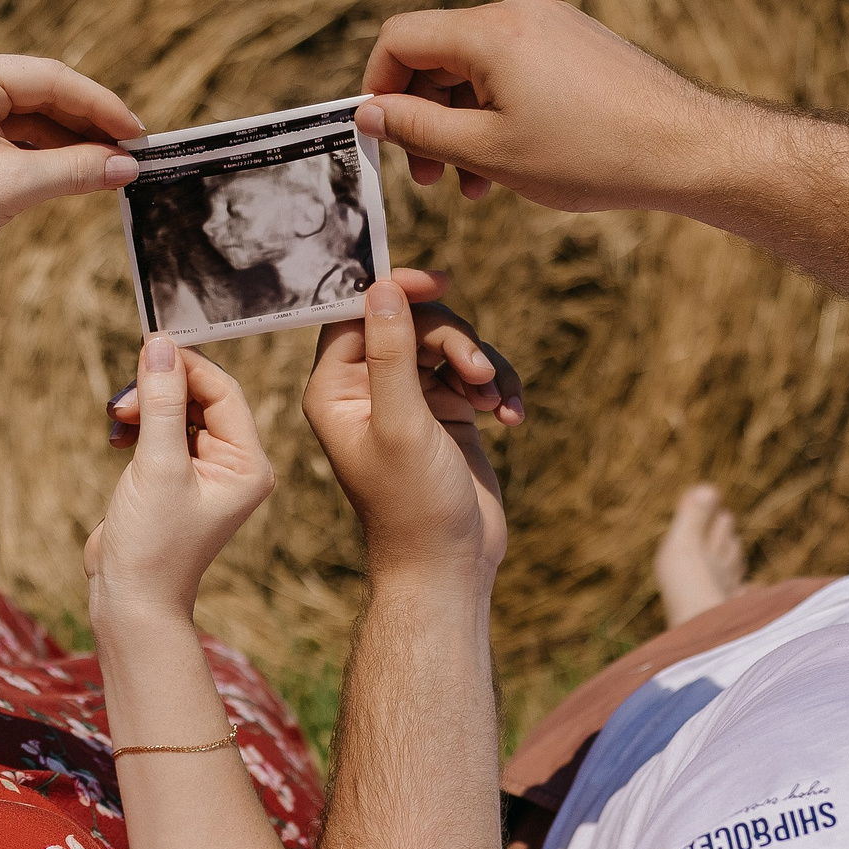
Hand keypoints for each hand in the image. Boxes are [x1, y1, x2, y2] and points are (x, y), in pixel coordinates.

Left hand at [0, 49, 140, 277]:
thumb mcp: (15, 187)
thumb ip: (77, 171)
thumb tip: (129, 167)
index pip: (52, 80)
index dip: (102, 107)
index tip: (139, 134)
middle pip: (43, 93)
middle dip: (89, 125)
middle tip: (133, 153)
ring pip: (30, 115)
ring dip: (69, 141)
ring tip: (111, 167)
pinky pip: (11, 132)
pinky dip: (43, 152)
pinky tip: (75, 170)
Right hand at [86, 338, 274, 620]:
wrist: (131, 599)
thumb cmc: (152, 543)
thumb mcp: (157, 465)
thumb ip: (161, 402)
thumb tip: (159, 345)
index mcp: (248, 464)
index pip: (224, 392)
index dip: (185, 366)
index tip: (145, 350)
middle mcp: (235, 465)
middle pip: (201, 397)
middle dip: (159, 390)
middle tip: (121, 400)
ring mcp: (206, 472)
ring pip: (179, 411)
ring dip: (145, 407)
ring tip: (116, 421)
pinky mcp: (177, 478)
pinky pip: (164, 432)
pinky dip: (139, 426)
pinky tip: (117, 437)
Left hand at [303, 282, 518, 582]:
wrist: (448, 565)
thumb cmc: (413, 504)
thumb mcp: (401, 422)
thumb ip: (391, 352)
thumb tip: (383, 286)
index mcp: (337, 389)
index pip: (358, 312)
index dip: (397, 291)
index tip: (440, 283)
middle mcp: (368, 389)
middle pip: (412, 322)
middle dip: (453, 339)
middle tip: (477, 371)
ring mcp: (412, 400)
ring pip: (450, 344)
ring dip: (482, 364)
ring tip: (496, 403)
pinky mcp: (449, 414)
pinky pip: (476, 374)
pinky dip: (499, 387)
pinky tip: (512, 417)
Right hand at [356, 0, 715, 213]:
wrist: (682, 147)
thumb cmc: (589, 154)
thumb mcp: (487, 151)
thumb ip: (418, 128)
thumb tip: (368, 112)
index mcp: (491, 32)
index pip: (401, 39)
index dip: (378, 87)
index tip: (380, 137)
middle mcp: (519, 13)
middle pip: (438, 54)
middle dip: (422, 116)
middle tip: (427, 178)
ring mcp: (550, 24)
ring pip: (476, 69)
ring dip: (461, 124)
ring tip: (473, 184)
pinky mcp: (574, 44)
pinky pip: (513, 71)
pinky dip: (497, 113)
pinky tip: (509, 163)